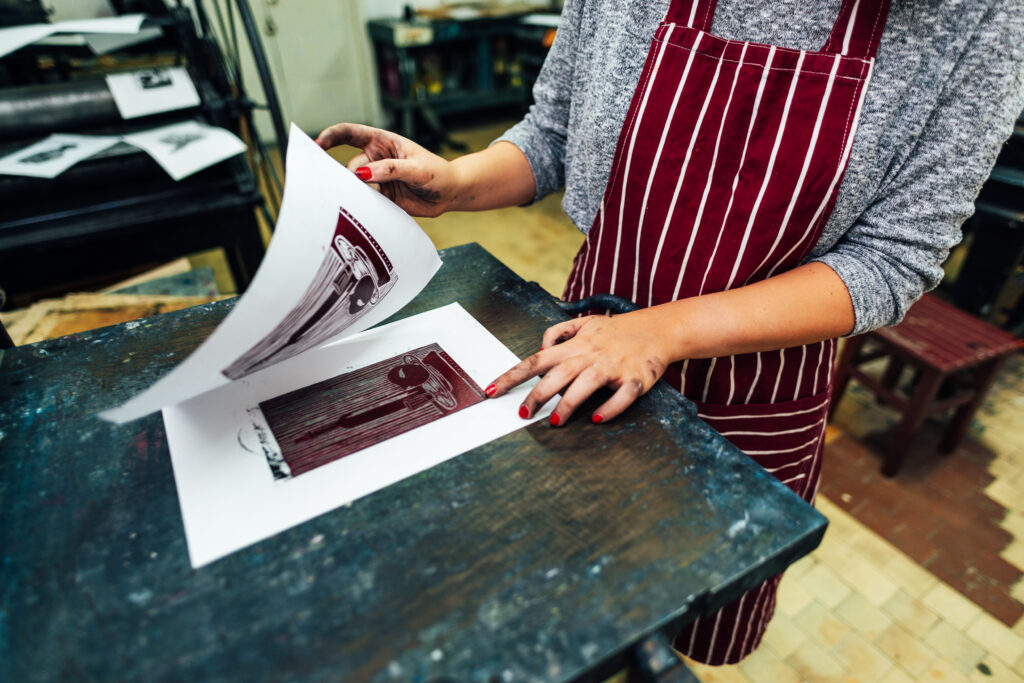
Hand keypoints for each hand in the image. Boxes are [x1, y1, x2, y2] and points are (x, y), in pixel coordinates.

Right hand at [316, 123, 459, 216]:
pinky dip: (364, 204)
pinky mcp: (381, 197)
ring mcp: (377, 179)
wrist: (450, 194)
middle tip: (353, 186)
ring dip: (357, 193)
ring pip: (355, 186)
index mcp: (382, 141)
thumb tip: (364, 174)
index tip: (317, 144)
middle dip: (347, 176)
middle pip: (349, 166)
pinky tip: (370, 207)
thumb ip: (391, 169)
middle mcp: (375, 159)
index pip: (350, 133)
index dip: (331, 136)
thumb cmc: (437, 173)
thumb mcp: (417, 168)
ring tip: (373, 197)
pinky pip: (365, 200)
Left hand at [485, 310, 673, 425]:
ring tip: (554, 421)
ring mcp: (612, 367)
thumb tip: (540, 346)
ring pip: (585, 385)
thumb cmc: (617, 330)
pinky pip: (621, 395)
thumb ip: (559, 332)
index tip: (491, 390)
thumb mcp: (585, 323)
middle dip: (537, 394)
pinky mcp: (634, 379)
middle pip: (557, 374)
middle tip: (522, 414)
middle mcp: (590, 355)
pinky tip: (598, 418)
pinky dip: (610, 407)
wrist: (658, 329)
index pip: (536, 360)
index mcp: (575, 346)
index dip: (512, 375)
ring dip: (568, 404)